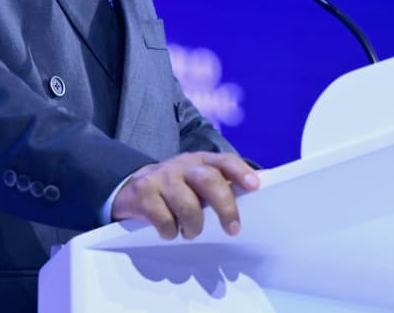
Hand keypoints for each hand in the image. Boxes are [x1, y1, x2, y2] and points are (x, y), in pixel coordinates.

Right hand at [111, 152, 259, 239]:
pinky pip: (163, 219)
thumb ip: (223, 181)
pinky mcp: (143, 194)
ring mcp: (161, 178)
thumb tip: (261, 182)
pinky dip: (170, 232)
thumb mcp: (198, 180)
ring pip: (186, 204)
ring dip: (194, 225)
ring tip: (192, 232)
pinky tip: (170, 231)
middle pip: (208, 179)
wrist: (132, 188)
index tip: (255, 187)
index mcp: (200, 161)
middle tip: (233, 229)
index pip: (224, 160)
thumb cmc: (176, 187)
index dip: (240, 172)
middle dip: (224, 206)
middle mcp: (182, 165)